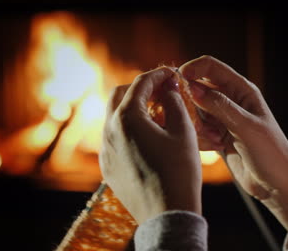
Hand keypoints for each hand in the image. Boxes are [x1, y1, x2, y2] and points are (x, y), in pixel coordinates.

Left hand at [99, 67, 201, 223]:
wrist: (166, 214)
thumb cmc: (178, 172)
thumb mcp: (183, 132)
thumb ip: (174, 103)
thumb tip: (168, 88)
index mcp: (127, 118)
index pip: (139, 84)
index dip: (157, 75)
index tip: (171, 74)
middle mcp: (109, 131)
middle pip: (118, 95)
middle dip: (139, 88)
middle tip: (160, 92)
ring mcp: (104, 149)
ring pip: (113, 117)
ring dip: (131, 109)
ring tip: (156, 115)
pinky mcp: (106, 165)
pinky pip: (112, 138)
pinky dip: (126, 130)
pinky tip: (145, 138)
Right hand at [180, 55, 287, 234]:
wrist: (276, 184)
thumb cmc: (270, 152)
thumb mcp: (244, 126)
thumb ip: (218, 105)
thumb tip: (191, 87)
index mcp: (241, 90)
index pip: (210, 67)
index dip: (192, 69)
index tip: (176, 80)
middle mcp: (230, 101)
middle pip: (197, 88)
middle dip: (190, 102)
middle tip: (197, 121)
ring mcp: (221, 118)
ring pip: (194, 111)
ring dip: (196, 124)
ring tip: (213, 138)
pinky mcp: (215, 135)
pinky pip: (196, 129)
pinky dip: (198, 137)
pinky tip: (214, 147)